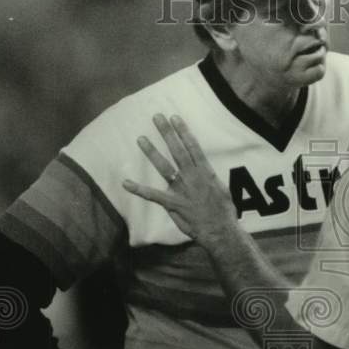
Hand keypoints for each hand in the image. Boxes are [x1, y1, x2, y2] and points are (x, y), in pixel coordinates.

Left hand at [122, 113, 232, 241]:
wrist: (221, 230)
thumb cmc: (223, 211)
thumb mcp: (220, 189)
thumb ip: (209, 178)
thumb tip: (203, 170)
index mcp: (205, 172)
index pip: (193, 147)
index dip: (183, 131)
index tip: (175, 118)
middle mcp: (193, 177)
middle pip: (178, 151)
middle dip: (167, 133)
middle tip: (157, 117)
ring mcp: (182, 190)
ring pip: (165, 167)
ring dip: (152, 152)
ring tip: (141, 138)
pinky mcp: (174, 204)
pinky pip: (154, 196)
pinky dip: (139, 189)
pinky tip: (125, 183)